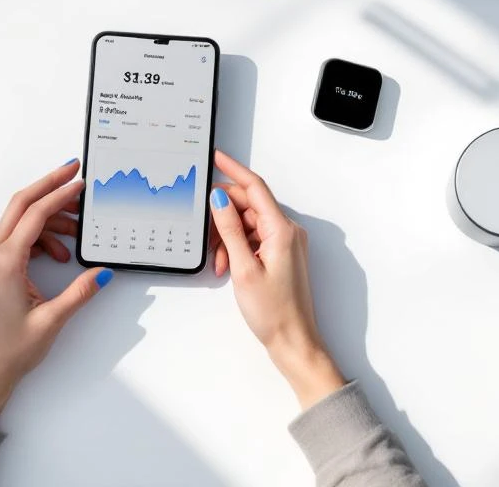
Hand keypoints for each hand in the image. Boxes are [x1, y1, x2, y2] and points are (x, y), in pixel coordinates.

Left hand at [0, 159, 112, 424]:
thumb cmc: (10, 351)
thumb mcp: (52, 320)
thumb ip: (80, 292)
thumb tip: (103, 272)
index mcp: (4, 263)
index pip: (34, 215)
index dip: (58, 194)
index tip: (78, 180)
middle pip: (20, 206)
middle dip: (48, 187)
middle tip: (73, 173)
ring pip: (19, 222)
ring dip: (48, 219)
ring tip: (76, 232)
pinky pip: (15, 239)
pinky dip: (38, 237)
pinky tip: (59, 255)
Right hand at [209, 150, 344, 409]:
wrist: (293, 341)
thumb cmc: (273, 311)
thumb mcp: (243, 268)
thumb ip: (230, 230)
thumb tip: (219, 199)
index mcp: (282, 229)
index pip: (255, 187)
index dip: (233, 170)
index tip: (216, 157)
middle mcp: (287, 231)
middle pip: (249, 206)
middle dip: (224, 215)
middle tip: (204, 230)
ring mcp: (284, 242)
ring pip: (248, 224)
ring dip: (228, 236)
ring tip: (219, 261)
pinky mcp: (280, 254)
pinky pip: (253, 238)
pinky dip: (237, 247)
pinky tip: (227, 265)